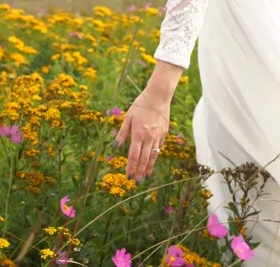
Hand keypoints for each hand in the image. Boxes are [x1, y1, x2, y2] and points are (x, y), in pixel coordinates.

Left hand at [115, 60, 182, 181]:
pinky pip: (159, 148)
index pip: (134, 155)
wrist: (158, 97)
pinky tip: (152, 161)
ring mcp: (158, 136)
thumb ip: (122, 133)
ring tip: (146, 176)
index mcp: (138, 134)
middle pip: (144, 159)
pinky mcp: (164, 133)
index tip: (128, 176)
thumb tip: (115, 146)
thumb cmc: (140, 105)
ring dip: (149, 168)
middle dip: (140, 172)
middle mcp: (149, 138)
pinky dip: (155, 156)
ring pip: (153, 156)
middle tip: (137, 182)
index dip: (131, 167)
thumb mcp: (128, 117)